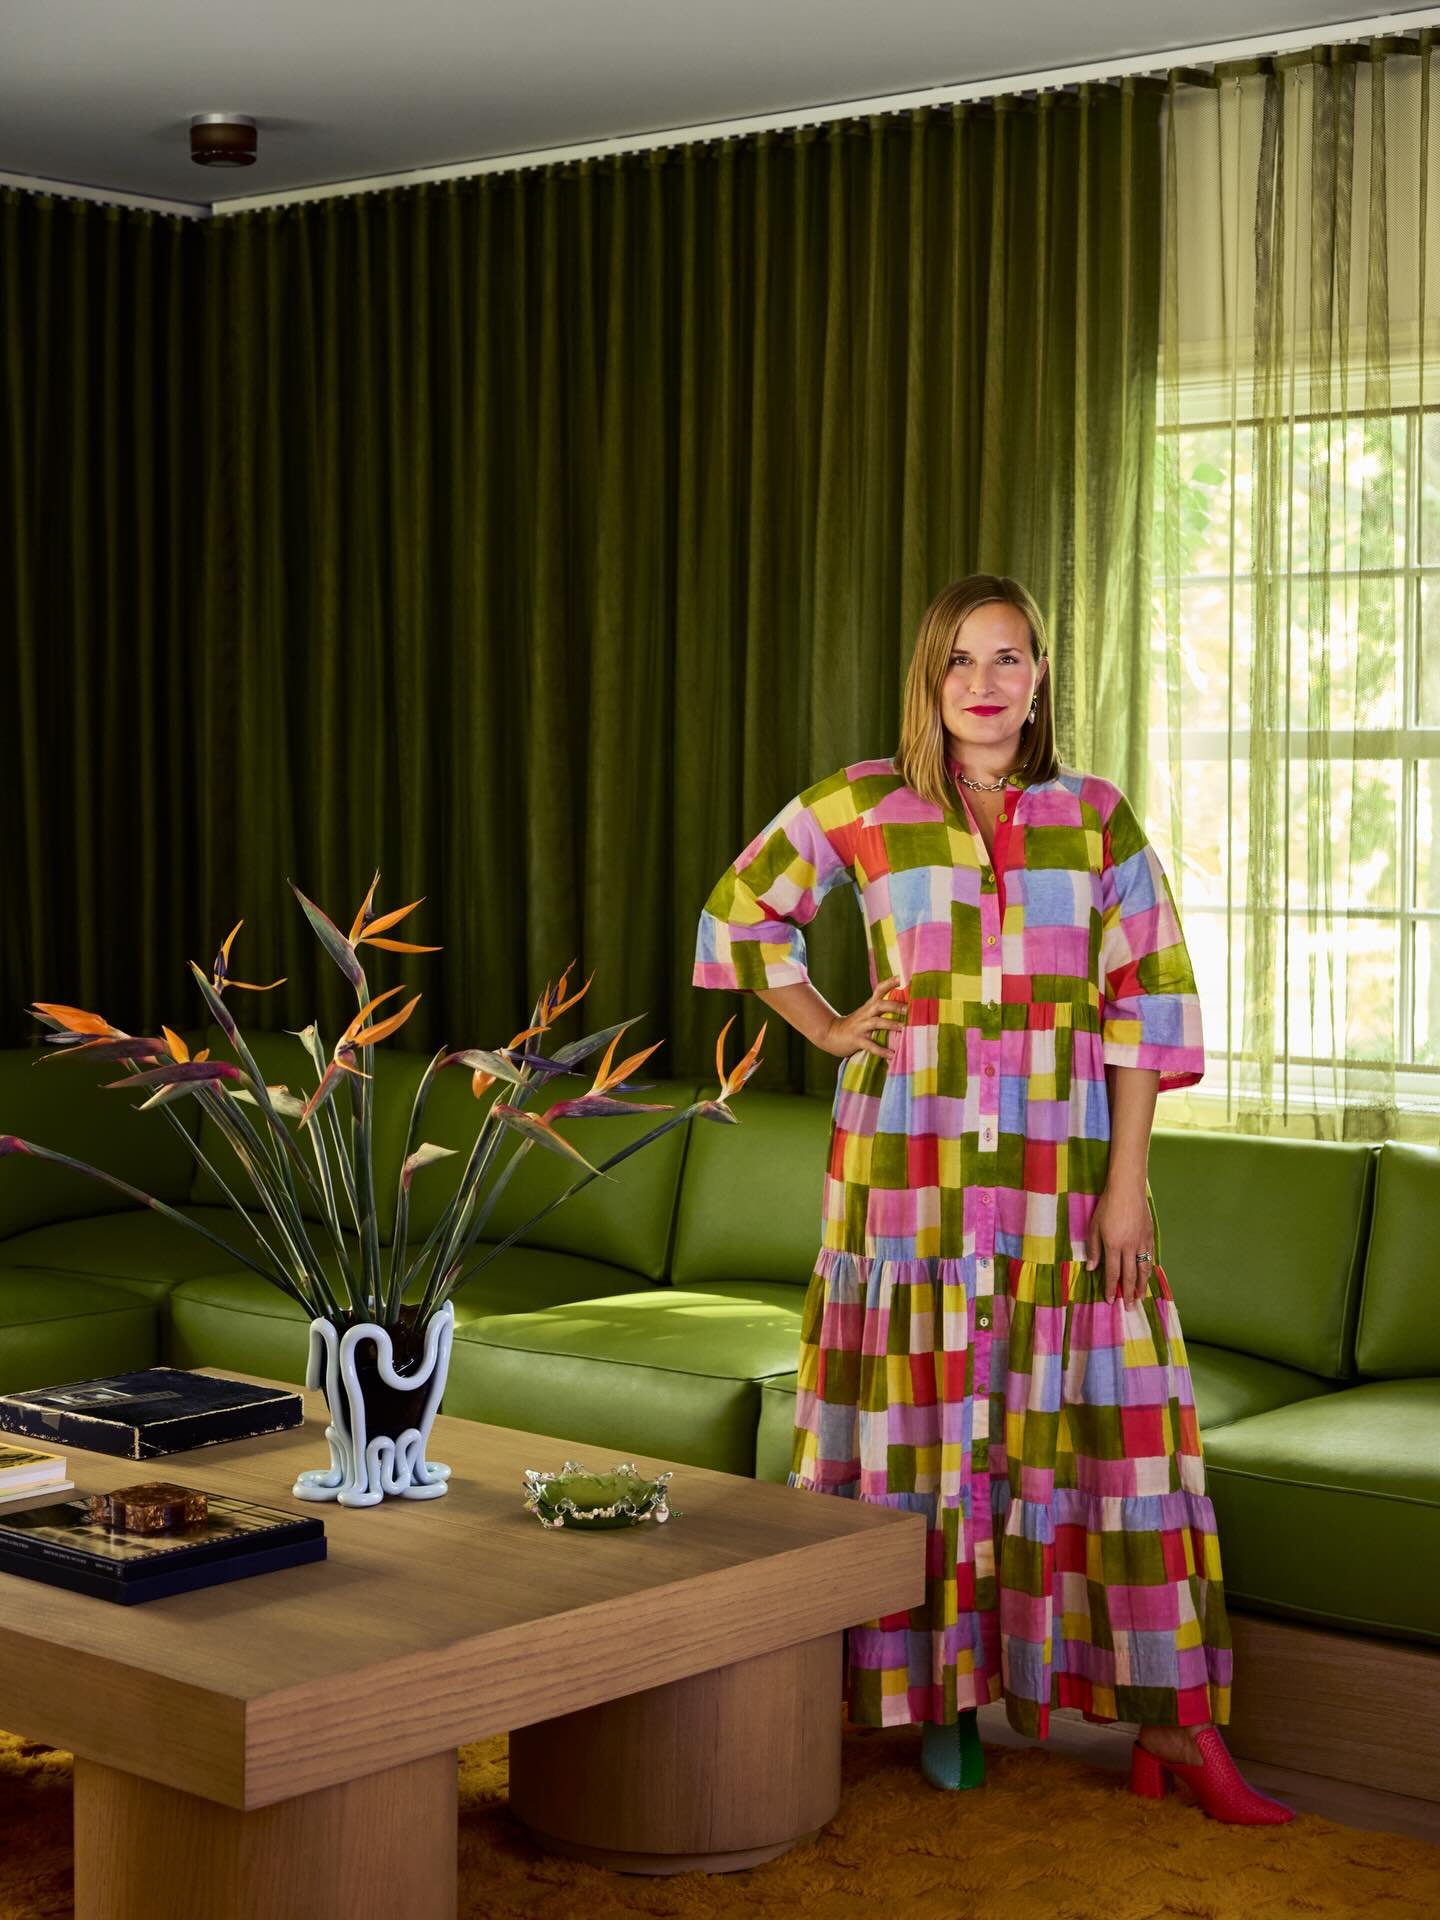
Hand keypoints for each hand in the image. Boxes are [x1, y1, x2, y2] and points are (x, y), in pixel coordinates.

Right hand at [818, 977, 906, 1062]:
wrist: (831, 1034)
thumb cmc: (855, 1024)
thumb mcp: (866, 1012)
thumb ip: (882, 1007)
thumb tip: (905, 1004)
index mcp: (869, 1006)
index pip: (880, 989)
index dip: (890, 982)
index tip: (903, 977)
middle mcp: (865, 1014)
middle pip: (879, 1005)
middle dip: (894, 1005)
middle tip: (908, 1009)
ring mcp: (861, 1027)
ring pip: (876, 1022)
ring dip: (890, 1024)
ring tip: (903, 1028)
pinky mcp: (857, 1040)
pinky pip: (870, 1045)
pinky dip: (881, 1050)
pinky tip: (891, 1054)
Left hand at [1085, 1183, 1154, 1305]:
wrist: (1127, 1190)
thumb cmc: (1107, 1206)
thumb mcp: (1094, 1227)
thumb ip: (1094, 1249)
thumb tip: (1092, 1268)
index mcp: (1113, 1246)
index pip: (1113, 1273)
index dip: (1111, 1288)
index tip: (1111, 1300)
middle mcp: (1129, 1247)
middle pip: (1130, 1275)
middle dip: (1128, 1293)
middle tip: (1128, 1307)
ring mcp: (1142, 1242)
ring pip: (1143, 1269)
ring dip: (1141, 1285)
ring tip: (1140, 1297)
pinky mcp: (1150, 1236)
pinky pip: (1150, 1257)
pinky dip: (1148, 1270)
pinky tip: (1146, 1276)